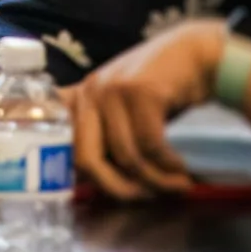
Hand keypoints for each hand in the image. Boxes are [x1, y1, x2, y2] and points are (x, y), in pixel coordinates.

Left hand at [65, 20, 226, 201]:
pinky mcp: (141, 92)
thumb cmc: (160, 90)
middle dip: (118, 190)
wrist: (196, 54)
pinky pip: (151, 146)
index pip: (54, 134)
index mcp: (81, 99)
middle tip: (145, 197)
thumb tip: (88, 183)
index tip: (80, 190)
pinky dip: (169, 165)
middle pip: (87, 160)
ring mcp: (114, 89)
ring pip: (126, 158)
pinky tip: (181, 167)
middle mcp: (91, 92)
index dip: (58, 167)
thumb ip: (105, 136)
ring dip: (155, 182)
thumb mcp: (124, 111)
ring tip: (176, 184)